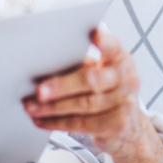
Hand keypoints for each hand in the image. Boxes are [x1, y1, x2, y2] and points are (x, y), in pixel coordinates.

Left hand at [22, 28, 162, 162]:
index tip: (94, 33)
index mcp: (120, 60)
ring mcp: (124, 103)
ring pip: (82, 104)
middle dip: (61, 86)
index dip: (104, 41)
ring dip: (52, 107)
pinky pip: (81, 123)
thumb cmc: (106, 93)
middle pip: (91, 80)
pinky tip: (41, 120)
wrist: (131, 129)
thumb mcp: (100, 74)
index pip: (113, 47)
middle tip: (38, 91)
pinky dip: (57, 122)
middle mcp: (127, 79)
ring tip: (31, 107)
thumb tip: (42, 64)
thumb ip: (82, 66)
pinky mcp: (117, 125)